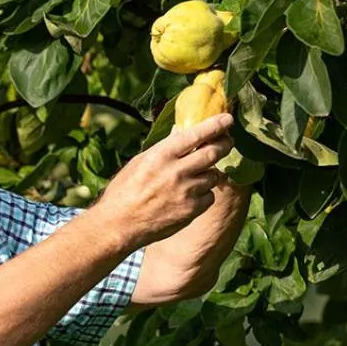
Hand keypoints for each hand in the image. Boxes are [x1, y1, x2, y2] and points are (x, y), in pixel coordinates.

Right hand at [91, 113, 233, 248]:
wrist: (118, 225)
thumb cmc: (124, 191)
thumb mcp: (139, 162)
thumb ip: (164, 149)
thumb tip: (181, 132)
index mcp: (161, 155)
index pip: (196, 134)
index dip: (215, 125)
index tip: (227, 120)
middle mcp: (176, 172)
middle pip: (213, 153)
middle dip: (225, 144)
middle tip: (228, 141)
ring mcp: (186, 192)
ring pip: (213, 175)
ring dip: (209, 173)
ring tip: (195, 176)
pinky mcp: (191, 211)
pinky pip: (209, 196)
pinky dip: (204, 194)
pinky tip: (189, 196)